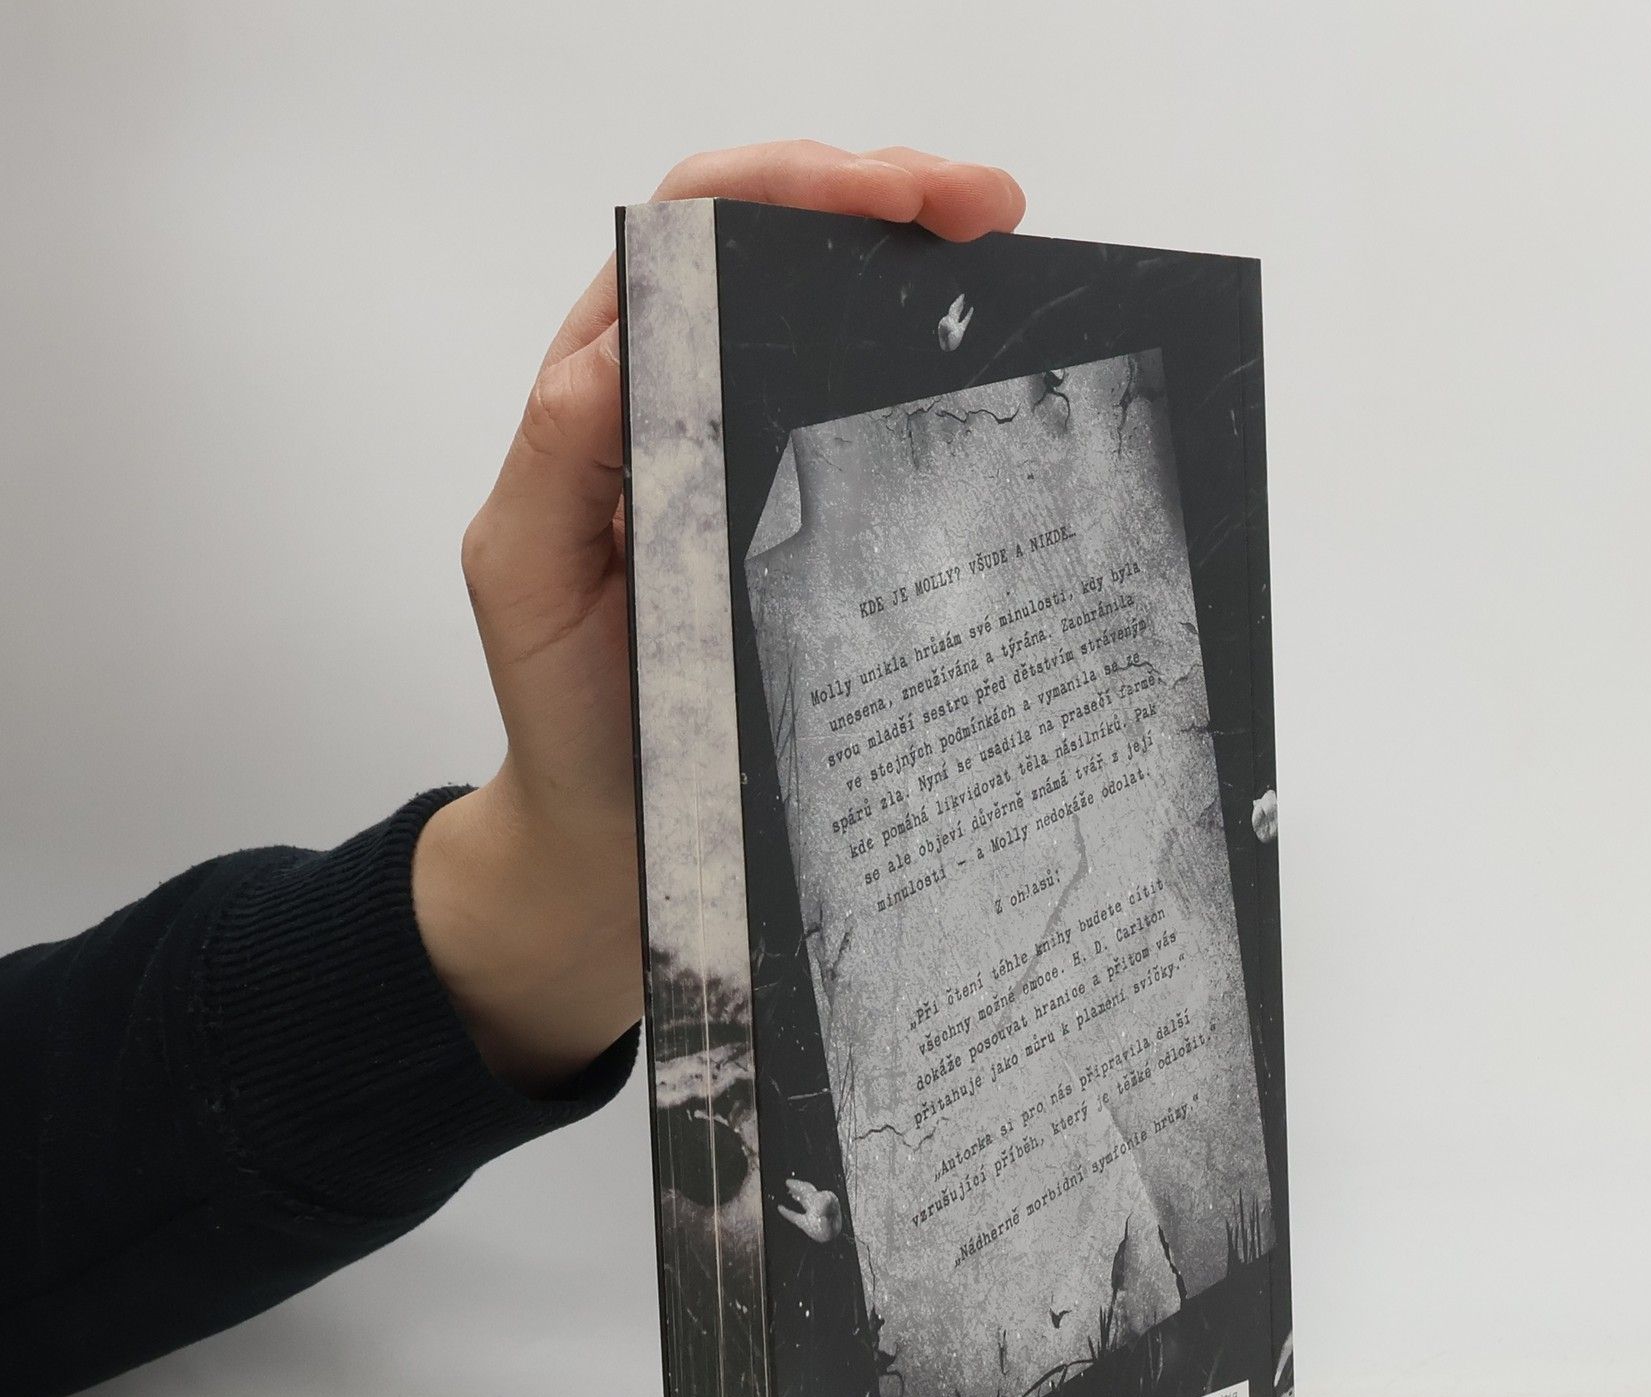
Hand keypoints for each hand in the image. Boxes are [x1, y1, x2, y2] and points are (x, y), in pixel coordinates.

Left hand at [414, 142, 1026, 1090]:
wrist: (612, 843)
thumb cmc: (569, 718)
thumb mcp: (531, 581)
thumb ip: (560, 462)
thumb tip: (625, 341)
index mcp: (611, 394)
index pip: (694, 238)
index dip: (790, 189)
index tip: (894, 196)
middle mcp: (685, 406)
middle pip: (778, 249)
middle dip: (883, 199)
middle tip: (989, 209)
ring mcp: (755, 466)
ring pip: (833, 326)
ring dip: (919, 275)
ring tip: (1009, 262)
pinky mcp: (811, 532)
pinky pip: (870, 436)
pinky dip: (933, 388)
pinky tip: (995, 382)